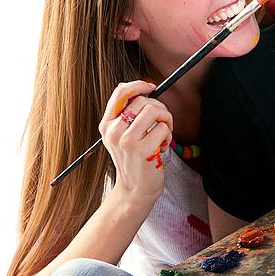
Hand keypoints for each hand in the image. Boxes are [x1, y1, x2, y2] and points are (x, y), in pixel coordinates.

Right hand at [98, 81, 172, 208]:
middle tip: (163, 121)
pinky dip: (168, 134)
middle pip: (142, 101)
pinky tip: (162, 147)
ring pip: (154, 111)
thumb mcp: (122, 136)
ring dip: (166, 119)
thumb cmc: (134, 160)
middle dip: (159, 108)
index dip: (139, 85)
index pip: (120, 92)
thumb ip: (128, 114)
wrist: (135, 190)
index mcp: (106, 126)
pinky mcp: (143, 151)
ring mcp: (127, 142)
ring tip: (164, 133)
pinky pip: (163, 128)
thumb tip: (145, 87)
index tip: (152, 87)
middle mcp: (114, 132)